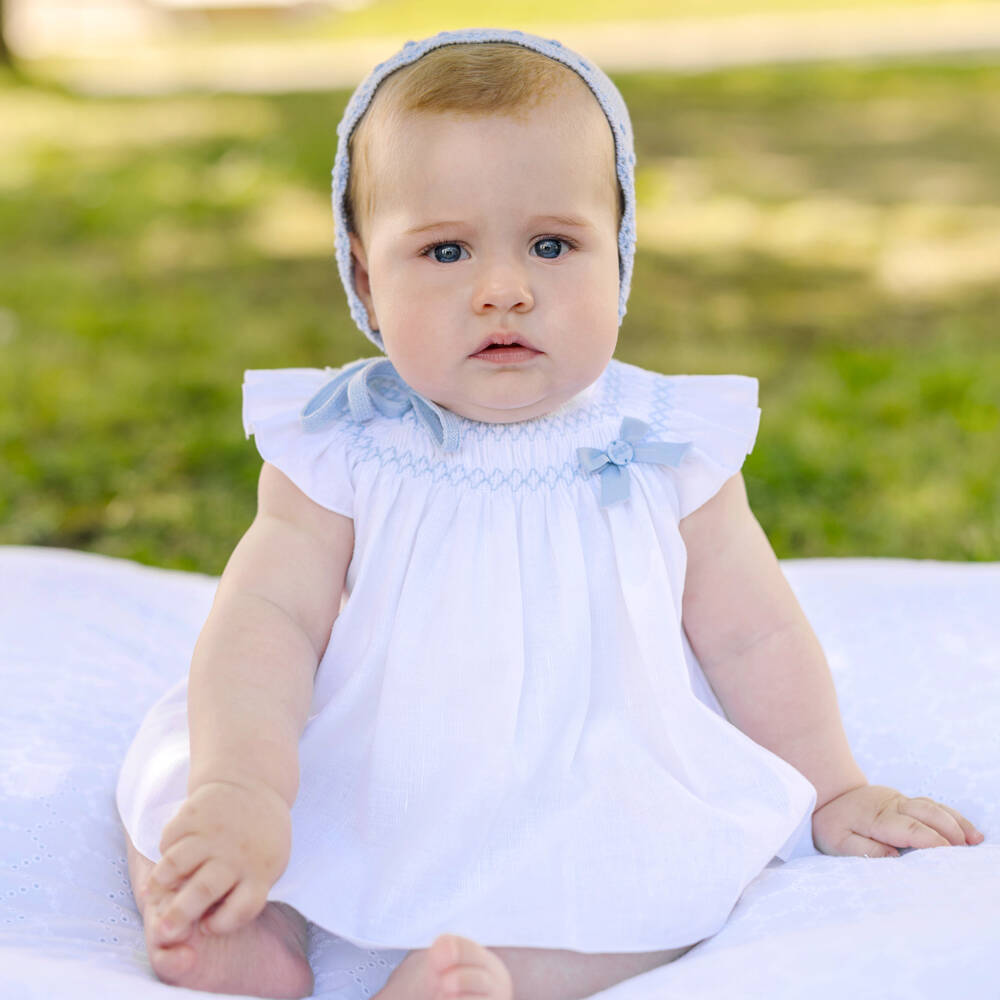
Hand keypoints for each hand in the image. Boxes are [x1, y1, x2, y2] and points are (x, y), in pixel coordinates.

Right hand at [144, 779, 291, 942]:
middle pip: (205, 890)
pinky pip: (168, 839)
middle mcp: (236, 853)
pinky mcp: (195, 812)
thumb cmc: (258, 840)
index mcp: (261, 870)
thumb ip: (242, 893)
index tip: (206, 926)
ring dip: (161, 882)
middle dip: (179, 914)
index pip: (242, 908)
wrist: (253, 783)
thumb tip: (201, 926)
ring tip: (154, 892)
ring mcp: (214, 832)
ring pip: (177, 863)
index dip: (221, 924)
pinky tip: (167, 856)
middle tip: (162, 931)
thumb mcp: (267, 864)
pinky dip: (164, 851)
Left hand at [812, 783, 984, 857]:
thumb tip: (894, 856)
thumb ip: (864, 849)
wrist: (826, 794)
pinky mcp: (904, 801)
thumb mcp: (836, 842)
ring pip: (932, 807)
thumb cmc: (831, 823)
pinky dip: (951, 816)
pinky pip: (931, 806)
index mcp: (876, 817)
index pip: (909, 828)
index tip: (948, 853)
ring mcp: (899, 800)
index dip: (931, 840)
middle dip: (950, 830)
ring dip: (955, 822)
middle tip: (966, 850)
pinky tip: (966, 831)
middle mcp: (891, 805)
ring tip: (975, 840)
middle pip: (927, 813)